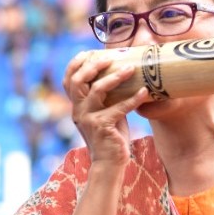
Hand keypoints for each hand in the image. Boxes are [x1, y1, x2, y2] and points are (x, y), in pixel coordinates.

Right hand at [64, 50, 151, 170]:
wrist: (109, 163)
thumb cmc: (111, 135)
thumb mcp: (104, 112)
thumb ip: (106, 97)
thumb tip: (121, 73)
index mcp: (77, 106)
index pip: (68, 80)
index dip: (76, 63)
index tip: (89, 51)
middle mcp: (78, 110)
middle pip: (77, 80)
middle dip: (93, 65)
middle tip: (111, 56)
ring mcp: (88, 119)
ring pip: (97, 90)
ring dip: (115, 77)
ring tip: (131, 69)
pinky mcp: (102, 127)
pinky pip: (118, 108)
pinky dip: (133, 99)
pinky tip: (145, 92)